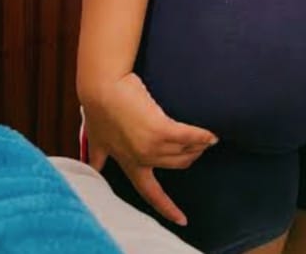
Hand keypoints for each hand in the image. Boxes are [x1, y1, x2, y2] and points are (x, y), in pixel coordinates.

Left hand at [81, 73, 218, 225]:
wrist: (101, 86)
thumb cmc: (98, 107)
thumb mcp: (96, 138)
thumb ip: (99, 155)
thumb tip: (93, 167)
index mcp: (128, 163)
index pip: (150, 193)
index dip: (167, 208)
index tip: (181, 219)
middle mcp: (141, 159)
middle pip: (176, 165)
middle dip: (190, 158)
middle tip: (199, 147)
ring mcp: (150, 146)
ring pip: (184, 151)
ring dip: (198, 145)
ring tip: (207, 137)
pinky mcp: (160, 129)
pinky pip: (189, 135)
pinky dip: (202, 135)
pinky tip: (212, 135)